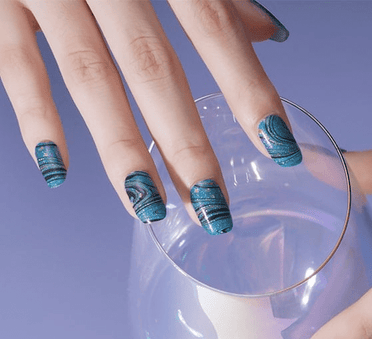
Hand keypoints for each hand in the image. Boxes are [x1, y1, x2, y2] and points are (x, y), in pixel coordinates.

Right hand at [0, 0, 300, 232]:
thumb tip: (268, 33)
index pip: (215, 29)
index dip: (250, 91)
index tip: (280, 150)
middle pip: (153, 70)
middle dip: (186, 147)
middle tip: (214, 211)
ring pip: (89, 79)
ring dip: (123, 152)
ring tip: (151, 211)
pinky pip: (15, 64)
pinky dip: (36, 117)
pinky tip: (59, 170)